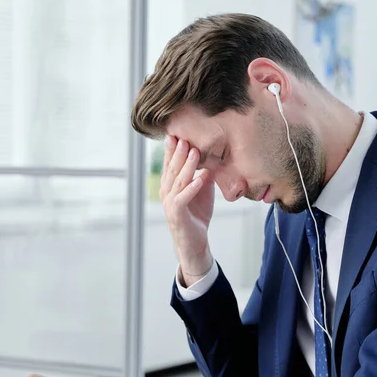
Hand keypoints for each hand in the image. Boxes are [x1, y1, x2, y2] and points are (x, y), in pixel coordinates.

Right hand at [160, 135, 214, 285]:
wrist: (194, 243)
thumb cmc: (196, 215)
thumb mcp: (201, 191)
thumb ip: (202, 175)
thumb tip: (210, 158)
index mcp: (170, 186)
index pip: (170, 164)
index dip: (172, 150)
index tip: (176, 134)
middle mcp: (167, 193)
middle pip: (172, 169)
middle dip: (178, 153)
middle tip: (184, 137)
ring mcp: (170, 204)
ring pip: (178, 181)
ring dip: (186, 166)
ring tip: (194, 151)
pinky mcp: (177, 214)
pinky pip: (184, 198)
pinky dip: (192, 187)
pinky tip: (200, 177)